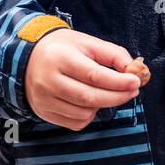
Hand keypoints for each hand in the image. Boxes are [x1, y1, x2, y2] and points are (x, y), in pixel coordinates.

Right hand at [25, 28, 140, 130]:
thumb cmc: (62, 48)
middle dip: (117, 97)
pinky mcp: (44, 113)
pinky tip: (92, 102)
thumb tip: (134, 69)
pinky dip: (89, 115)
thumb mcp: (87, 42)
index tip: (136, 82)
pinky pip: (74, 123)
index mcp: (60, 58)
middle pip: (89, 97)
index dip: (118, 82)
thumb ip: (113, 54)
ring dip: (103, 105)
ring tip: (109, 92)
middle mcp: (48, 81)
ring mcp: (44, 100)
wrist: (28, 58)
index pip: (93, 75)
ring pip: (83, 113)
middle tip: (132, 91)